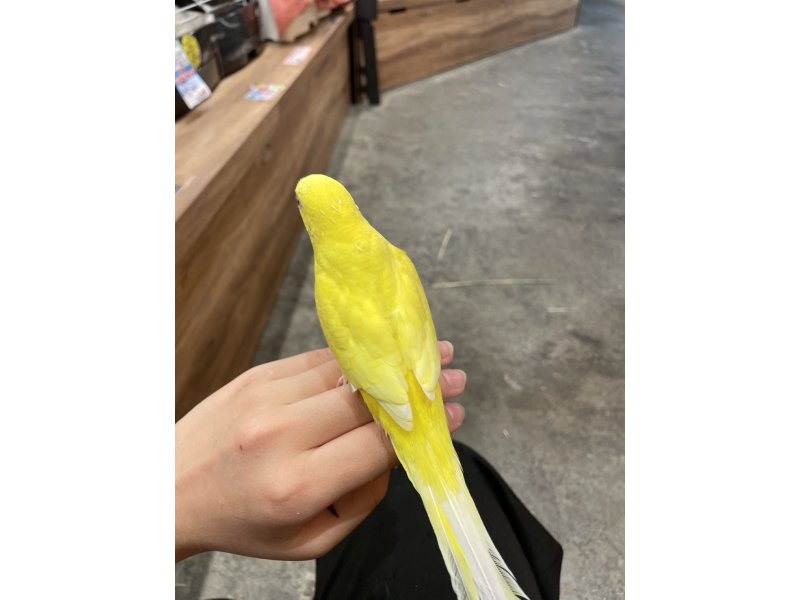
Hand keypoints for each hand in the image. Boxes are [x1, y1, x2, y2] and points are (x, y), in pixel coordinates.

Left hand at [175, 341, 465, 561]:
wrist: (169, 488)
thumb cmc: (244, 521)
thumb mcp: (309, 541)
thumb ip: (362, 500)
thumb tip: (395, 450)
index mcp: (297, 485)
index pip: (378, 445)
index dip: (424, 427)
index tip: (453, 414)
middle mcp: (281, 434)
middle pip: (368, 400)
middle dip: (417, 389)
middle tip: (453, 377)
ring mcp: (266, 397)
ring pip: (346, 371)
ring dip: (391, 362)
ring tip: (424, 353)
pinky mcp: (258, 375)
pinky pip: (318, 361)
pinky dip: (353, 360)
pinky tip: (378, 355)